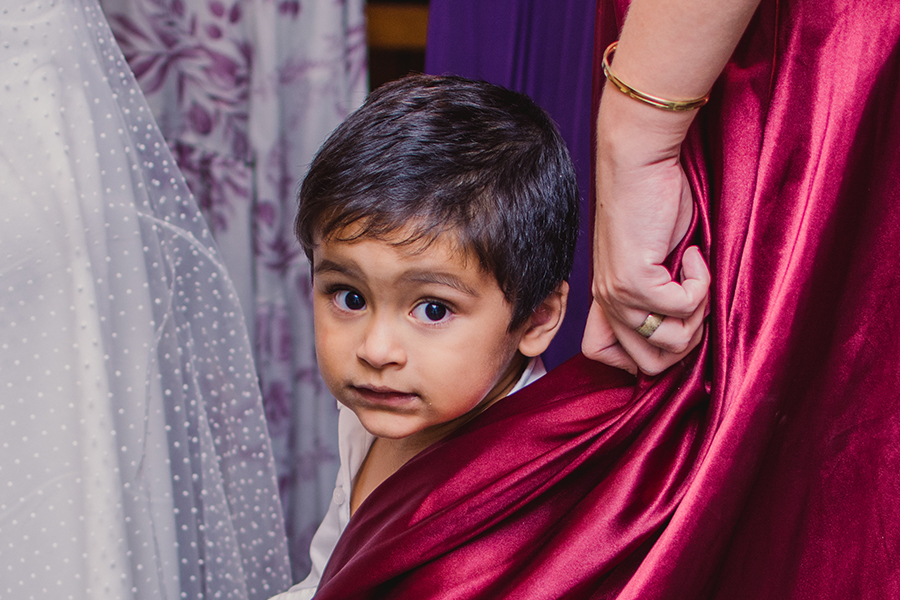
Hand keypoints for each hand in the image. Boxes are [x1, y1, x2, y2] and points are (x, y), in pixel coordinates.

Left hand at [582, 87, 709, 374]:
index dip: (640, 353)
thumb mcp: (654, 260)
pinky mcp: (634, 280)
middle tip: (695, 297)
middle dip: (688, 340)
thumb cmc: (654, 203)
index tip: (670, 323)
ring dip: (698, 313)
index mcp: (604, 298)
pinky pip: (683, 308)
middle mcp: (605, 301)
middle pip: (649, 365)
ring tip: (694, 274)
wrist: (641, 163)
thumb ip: (659, 296)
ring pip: (671, 344)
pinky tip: (692, 255)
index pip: (599, 354)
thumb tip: (687, 331)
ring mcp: (617, 294)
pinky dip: (700, 284)